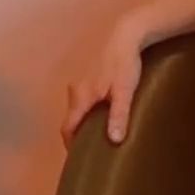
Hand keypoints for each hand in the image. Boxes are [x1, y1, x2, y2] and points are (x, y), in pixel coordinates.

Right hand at [62, 20, 145, 145]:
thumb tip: (114, 141)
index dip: (70, 145)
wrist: (126, 36)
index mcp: (80, 98)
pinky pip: (83, 99)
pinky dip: (88, 110)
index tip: (77, 158)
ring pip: (76, 108)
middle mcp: (75, 91)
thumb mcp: (125, 92)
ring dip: (82, 121)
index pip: (67, 128)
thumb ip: (119, 116)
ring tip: (96, 133)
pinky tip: (102, 112)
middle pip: (71, 119)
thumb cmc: (125, 65)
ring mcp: (80, 82)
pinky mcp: (89, 76)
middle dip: (76, 134)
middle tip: (89, 149)